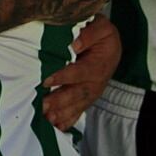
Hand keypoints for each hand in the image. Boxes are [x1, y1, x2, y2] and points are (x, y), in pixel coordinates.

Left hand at [42, 15, 121, 130]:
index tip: (47, 81)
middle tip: (43, 105)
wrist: (112, 47)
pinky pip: (78, 112)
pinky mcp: (87, 98)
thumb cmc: (103, 36)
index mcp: (98, 65)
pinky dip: (67, 121)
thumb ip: (90, 34)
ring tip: (47, 120)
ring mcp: (91, 93)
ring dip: (62, 114)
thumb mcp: (102, 27)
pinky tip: (57, 128)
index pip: (79, 72)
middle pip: (76, 93)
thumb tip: (75, 44)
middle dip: (59, 101)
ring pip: (76, 105)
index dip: (63, 77)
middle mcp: (95, 82)